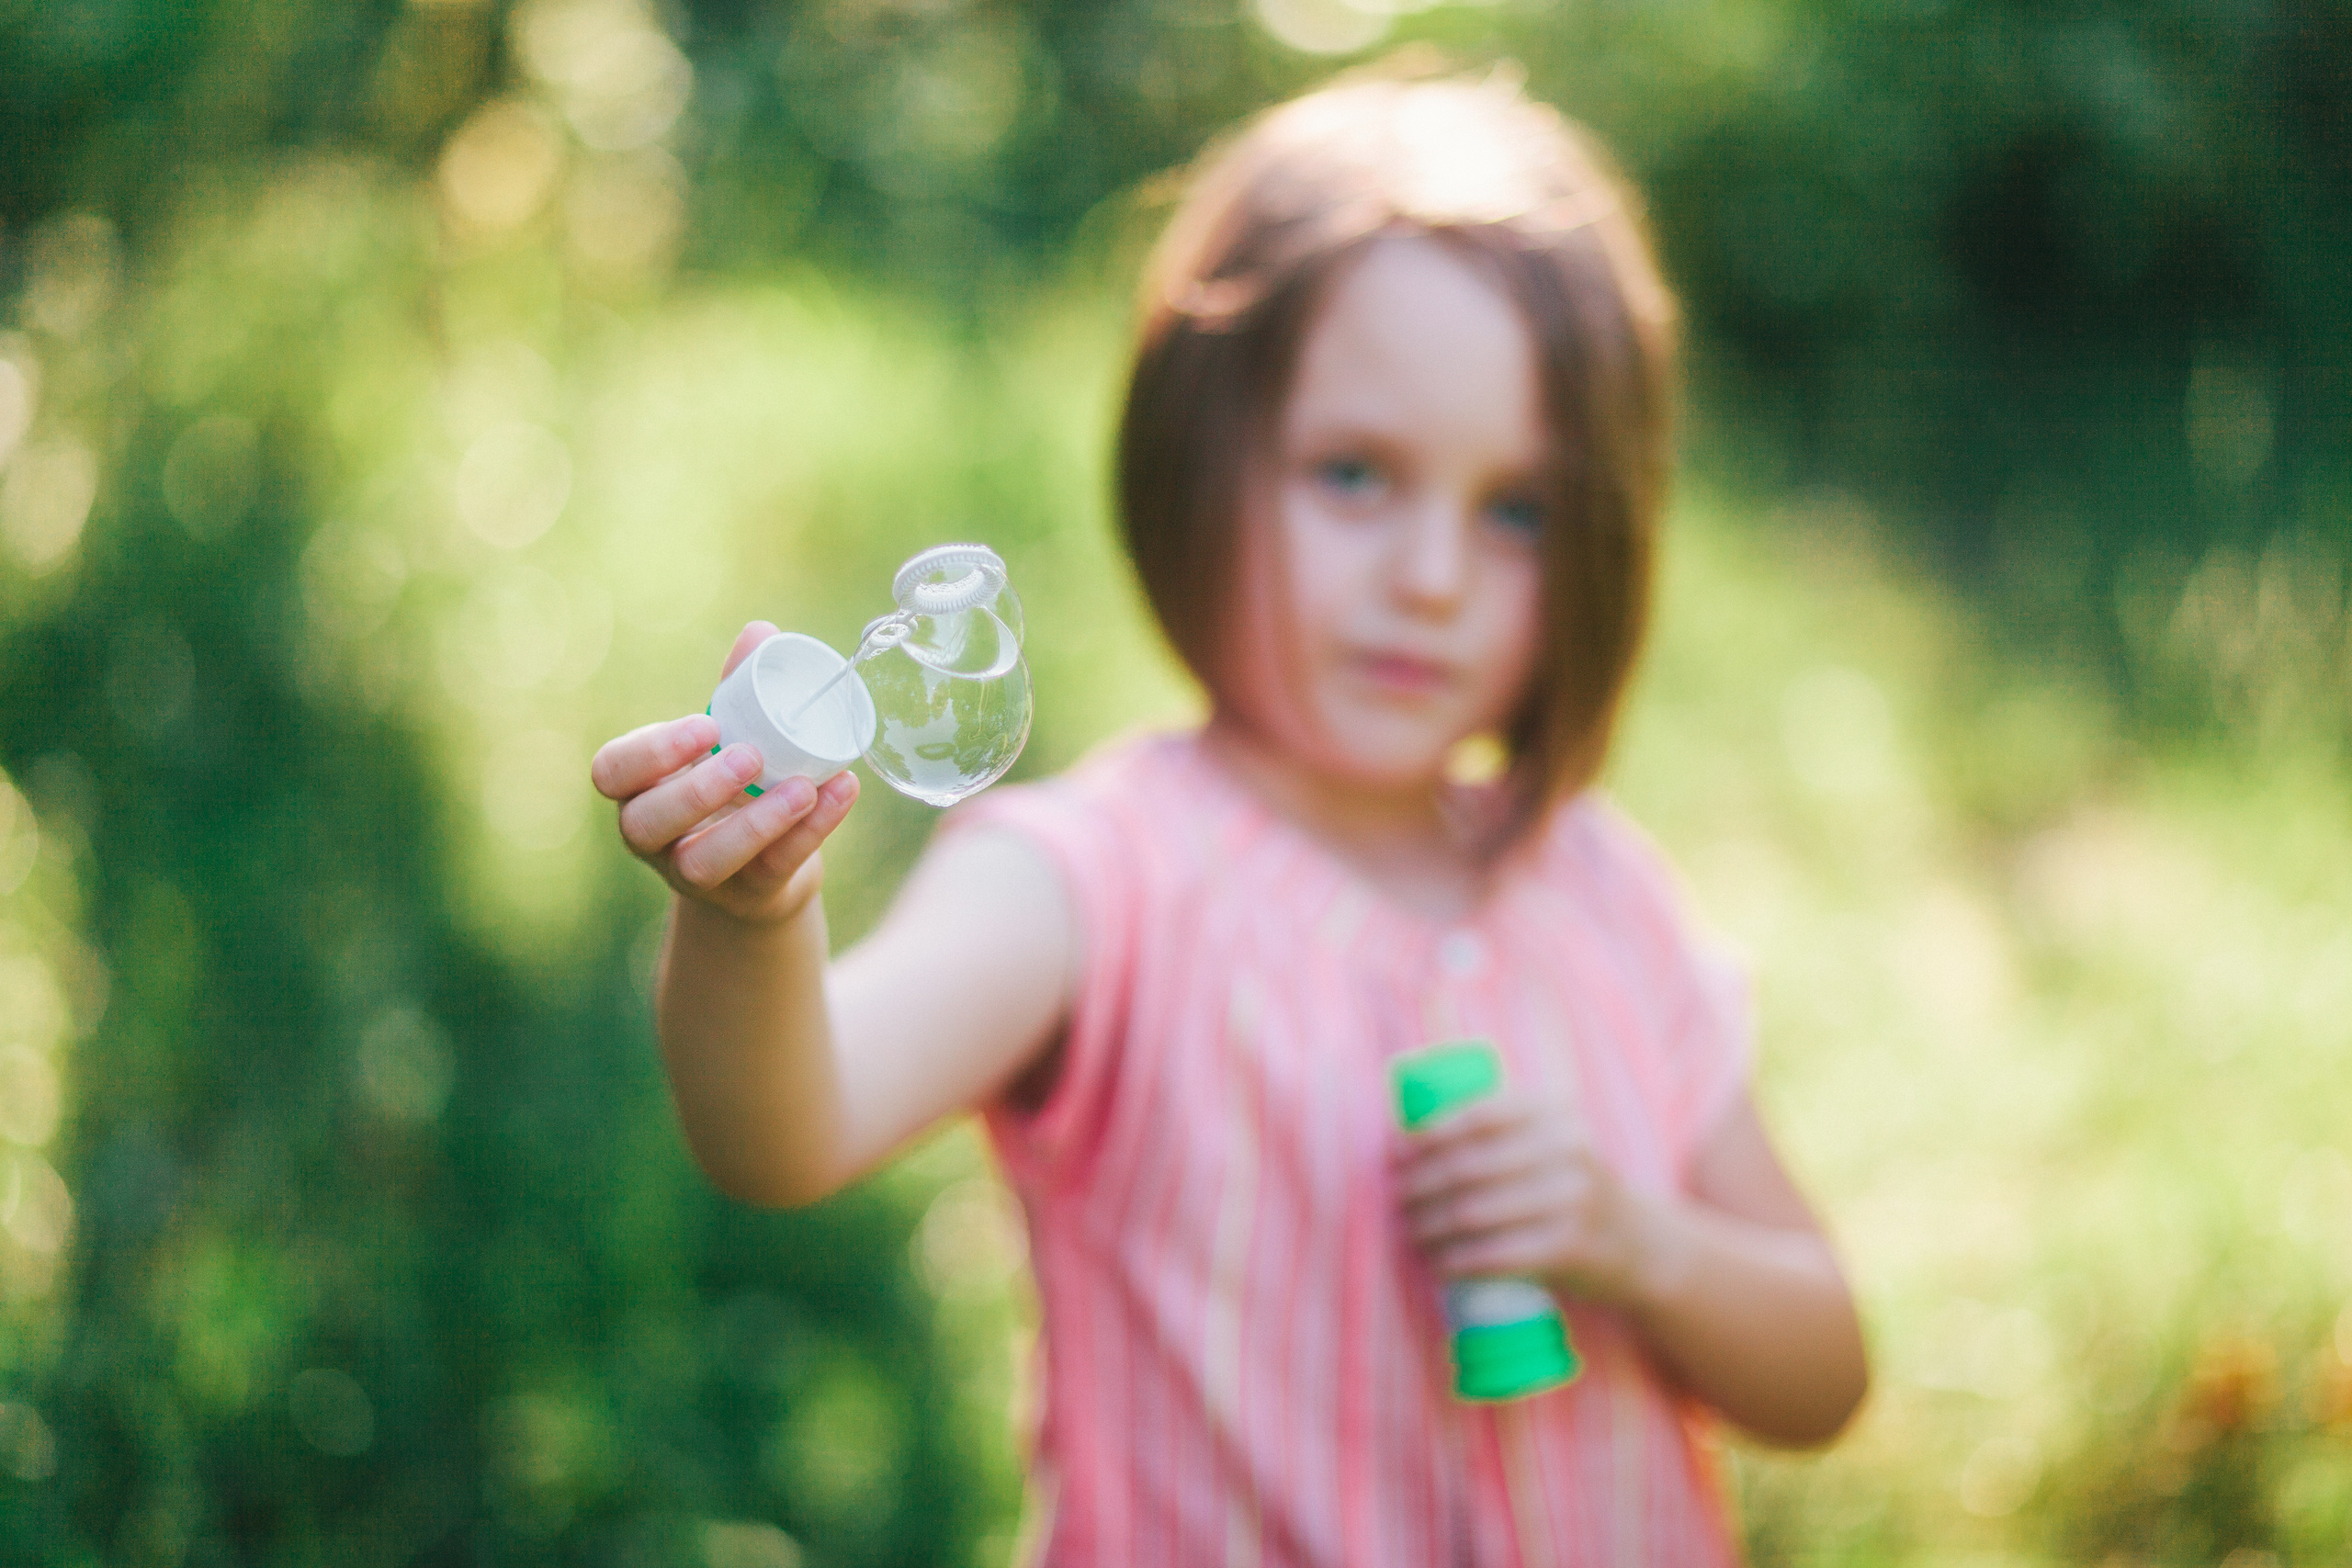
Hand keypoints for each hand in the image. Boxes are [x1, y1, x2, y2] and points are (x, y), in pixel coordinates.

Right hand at [590, 621, 861, 925]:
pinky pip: (772, 869)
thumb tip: (763, 633)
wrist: (765, 867)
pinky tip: (840, 793)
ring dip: (755, 824)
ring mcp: (695, 875)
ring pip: (703, 863)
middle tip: (749, 756)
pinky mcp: (746, 896)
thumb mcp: (731, 738)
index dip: (651, 752)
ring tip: (803, 788)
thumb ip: (740, 688)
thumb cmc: (737, 786)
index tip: (707, 725)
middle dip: (695, 790)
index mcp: (640, 788)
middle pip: (645, 823)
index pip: (612, 772)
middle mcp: (654, 837)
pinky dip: (810, 833)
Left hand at [1393, 1089, 1665, 1307]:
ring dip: (1429, 1226)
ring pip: (1473, 1212)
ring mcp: (1571, 1199)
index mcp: (1556, 1114)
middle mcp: (1567, 1149)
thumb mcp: (1554, 1142)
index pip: (1478, 1116)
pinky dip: (1456, 1261)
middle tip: (1398, 1201)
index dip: (1429, 1134)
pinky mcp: (1569, 1248)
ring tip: (1410, 1232)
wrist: (1641, 1245)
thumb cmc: (1573, 1189)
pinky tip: (1438, 1264)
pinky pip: (1495, 1255)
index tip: (1396, 1153)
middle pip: (1467, 1167)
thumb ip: (1504, 1129)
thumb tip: (1408, 1135)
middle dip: (1420, 1186)